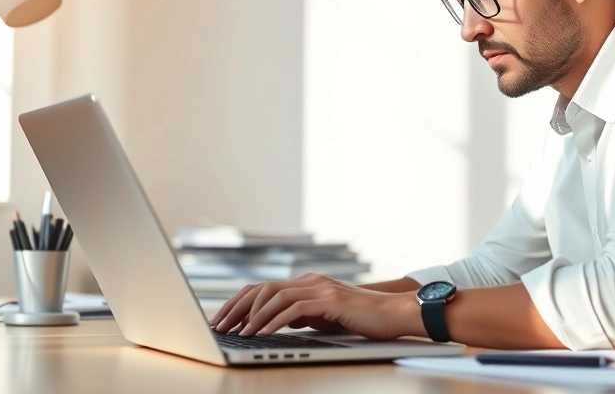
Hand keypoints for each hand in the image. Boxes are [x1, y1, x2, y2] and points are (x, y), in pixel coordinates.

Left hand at [208, 274, 424, 340]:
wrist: (394, 313)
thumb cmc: (362, 319)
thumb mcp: (325, 317)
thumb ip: (303, 315)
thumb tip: (279, 322)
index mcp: (307, 283)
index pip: (263, 288)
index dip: (239, 303)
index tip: (222, 320)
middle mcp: (310, 280)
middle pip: (262, 288)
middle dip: (237, 307)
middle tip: (219, 326)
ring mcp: (320, 287)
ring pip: (275, 296)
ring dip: (253, 316)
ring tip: (238, 333)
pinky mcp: (331, 300)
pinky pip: (294, 309)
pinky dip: (275, 321)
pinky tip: (263, 333)